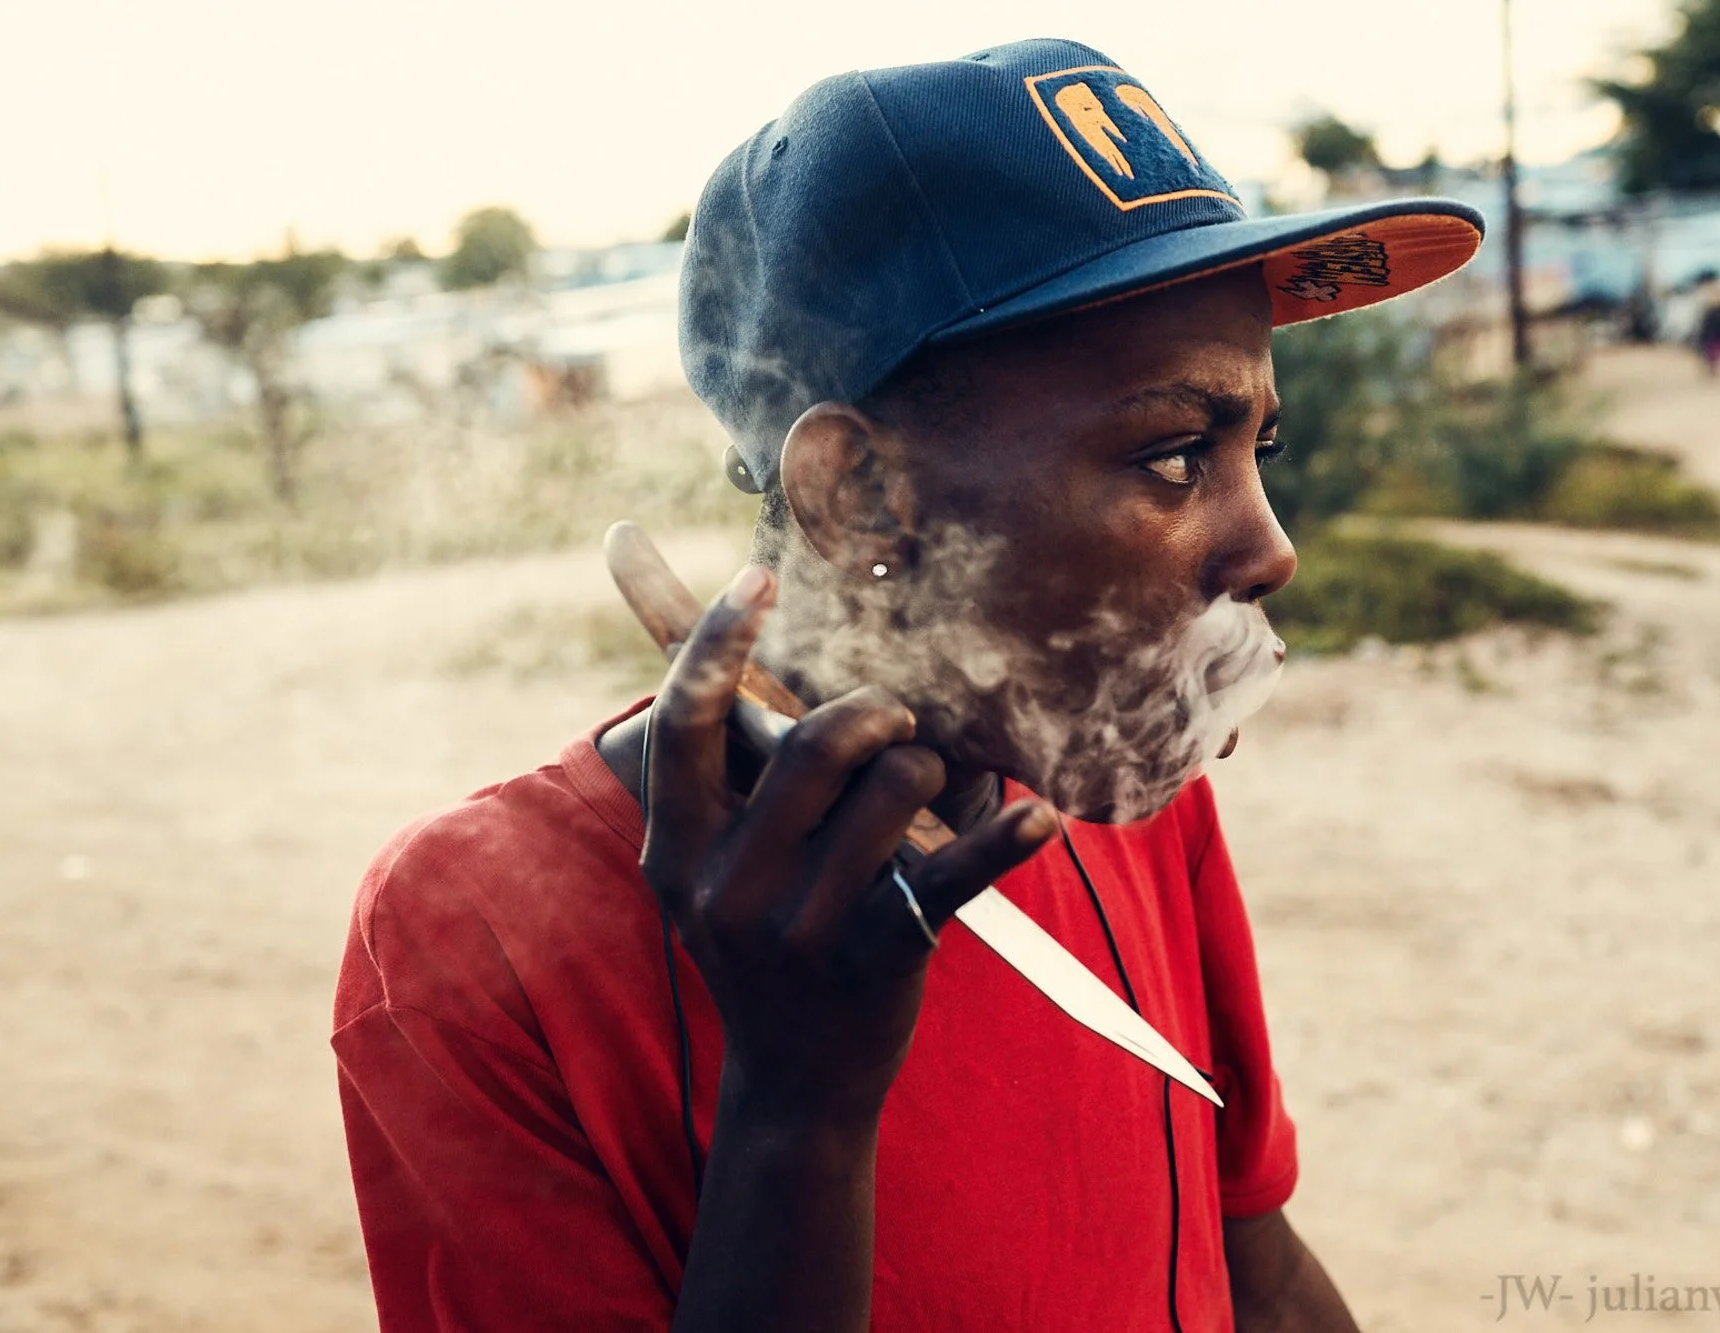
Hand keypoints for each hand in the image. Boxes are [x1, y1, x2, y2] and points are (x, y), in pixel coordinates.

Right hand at [641, 564, 1058, 1123]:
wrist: (798, 1083)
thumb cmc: (764, 940)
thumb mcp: (708, 874)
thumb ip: (712, 780)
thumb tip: (695, 642)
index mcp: (676, 853)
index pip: (681, 725)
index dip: (714, 644)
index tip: (754, 578)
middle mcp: (725, 890)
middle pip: (812, 746)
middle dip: (871, 715)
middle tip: (895, 720)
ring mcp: (801, 930)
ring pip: (892, 790)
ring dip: (929, 770)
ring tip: (931, 788)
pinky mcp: (877, 958)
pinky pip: (951, 877)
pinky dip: (1002, 842)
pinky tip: (1043, 821)